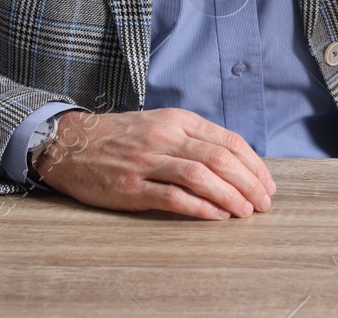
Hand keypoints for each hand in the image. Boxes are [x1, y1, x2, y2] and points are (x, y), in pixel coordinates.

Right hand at [33, 107, 275, 219]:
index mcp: (178, 120)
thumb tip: (235, 162)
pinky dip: (198, 207)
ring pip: (200, 176)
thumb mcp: (161, 124)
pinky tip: (215, 216)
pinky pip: (171, 196)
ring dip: (229, 196)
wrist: (71, 143)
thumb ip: (194, 138)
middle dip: (249, 183)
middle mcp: (166, 137)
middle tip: (264, 204)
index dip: (254, 165)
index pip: (229, 141)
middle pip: (220, 159)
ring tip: (245, 212)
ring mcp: (146, 161)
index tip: (267, 184)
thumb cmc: (122, 137)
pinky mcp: (129, 187)